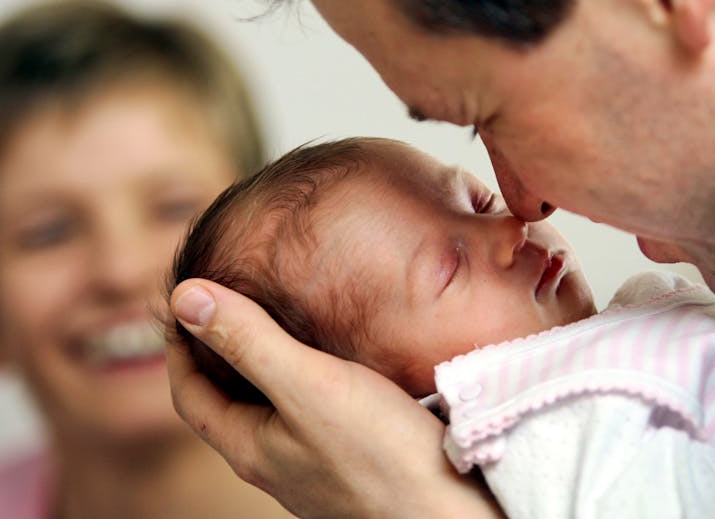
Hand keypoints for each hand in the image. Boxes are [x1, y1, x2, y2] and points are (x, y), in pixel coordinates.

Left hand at [166, 279, 502, 518]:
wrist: (451, 514)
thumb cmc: (383, 455)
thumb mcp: (309, 386)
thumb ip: (250, 342)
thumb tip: (184, 299)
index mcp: (251, 448)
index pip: (189, 395)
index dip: (181, 345)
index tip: (188, 301)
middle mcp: (277, 464)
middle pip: (228, 405)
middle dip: (221, 354)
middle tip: (232, 305)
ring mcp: (315, 469)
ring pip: (273, 412)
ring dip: (266, 368)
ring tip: (282, 324)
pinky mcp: (352, 466)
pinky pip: (312, 418)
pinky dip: (306, 383)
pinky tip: (337, 367)